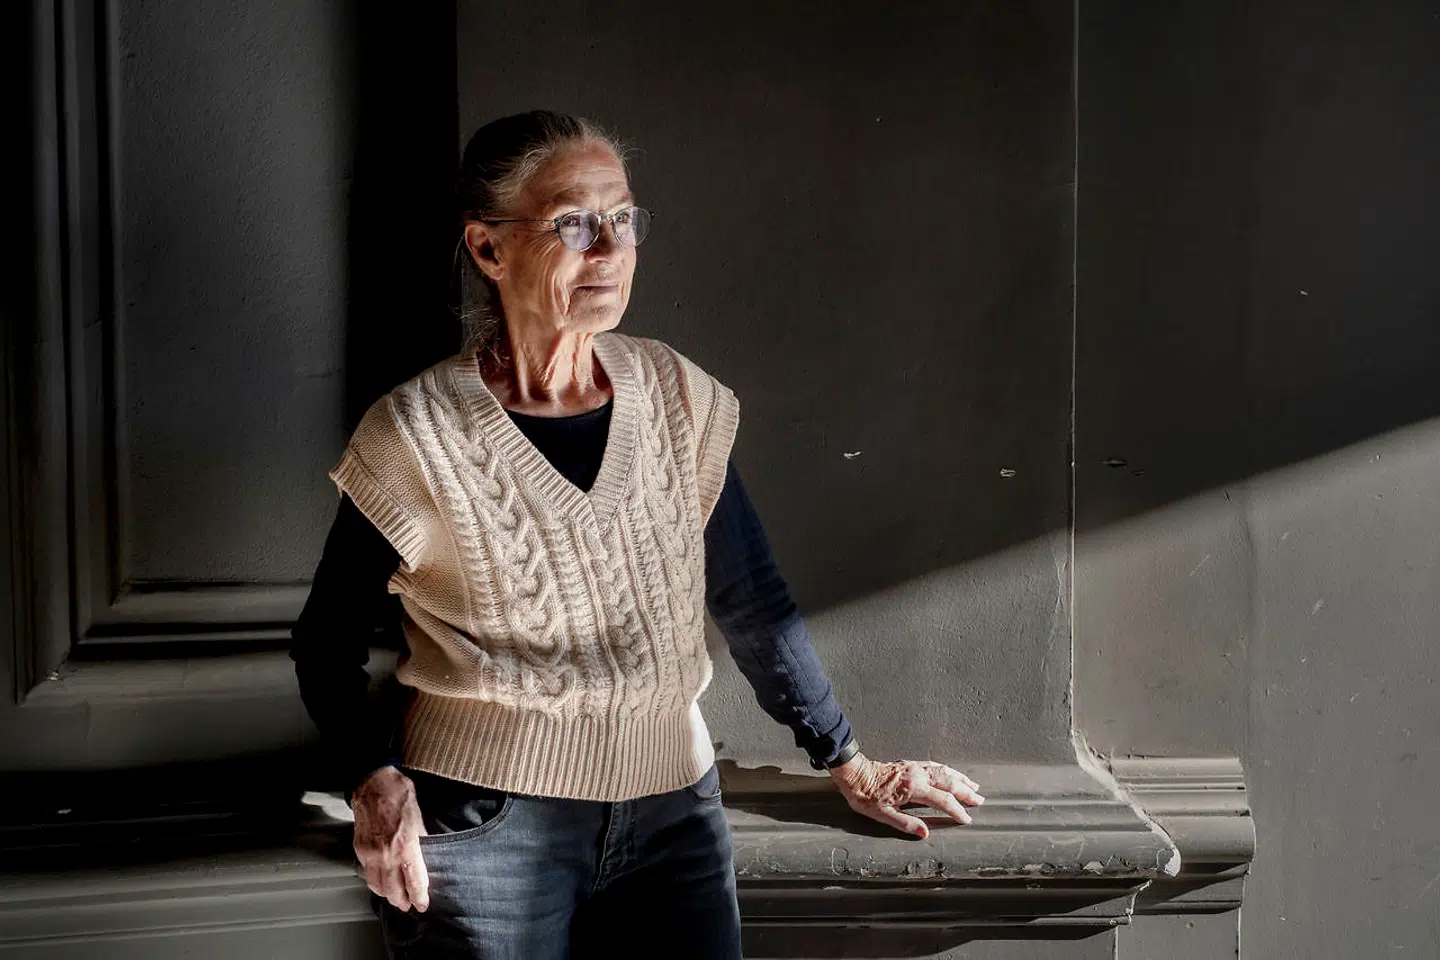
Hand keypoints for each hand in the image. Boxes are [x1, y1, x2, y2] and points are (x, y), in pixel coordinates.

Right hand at [352, 766, 430, 910]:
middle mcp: (385, 854)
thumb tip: (425, 855)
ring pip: (376, 885)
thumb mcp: (419, 817)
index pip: (413, 881)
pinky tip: (381, 881)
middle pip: (393, 890)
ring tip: (395, 897)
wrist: (372, 783)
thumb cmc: (397, 794)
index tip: (422, 904)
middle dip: (401, 902)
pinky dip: (375, 881)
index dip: (419, 896)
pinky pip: (367, 873)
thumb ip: (422, 840)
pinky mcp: (359, 849)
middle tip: (408, 906)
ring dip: (386, 895)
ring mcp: (370, 853)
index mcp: (405, 846)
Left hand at [828, 752, 983, 838]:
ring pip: (944, 771)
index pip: (942, 800)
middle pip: (948, 782)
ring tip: (973, 785)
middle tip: (980, 800)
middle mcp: (917, 775)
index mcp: (913, 788)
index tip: (967, 819)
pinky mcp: (909, 764)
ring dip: (960, 778)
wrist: (853, 773)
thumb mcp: (882, 814)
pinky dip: (947, 770)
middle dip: (966, 792)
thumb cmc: (865, 795)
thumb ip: (905, 824)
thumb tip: (925, 833)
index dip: (956, 810)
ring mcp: (914, 767)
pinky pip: (934, 765)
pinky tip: (950, 772)